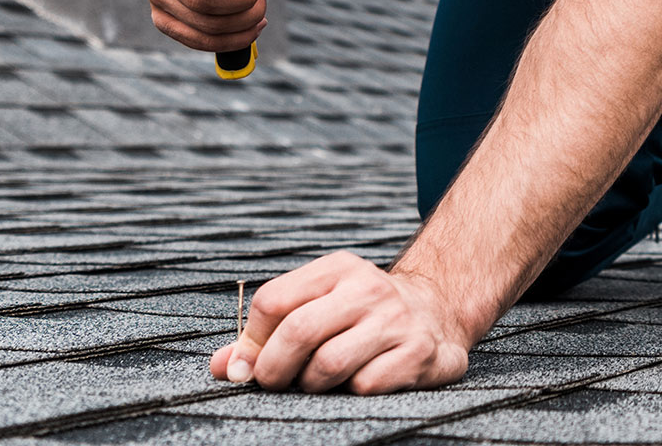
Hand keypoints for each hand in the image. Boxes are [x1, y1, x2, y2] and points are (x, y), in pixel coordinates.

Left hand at [209, 251, 469, 393]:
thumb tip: (222, 367)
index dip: (252, 342)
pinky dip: (351, 392)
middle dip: (274, 370)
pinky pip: (365, 384)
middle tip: (276, 384)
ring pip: (328, 365)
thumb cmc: (363, 315)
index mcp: (338, 269)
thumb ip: (268, 335)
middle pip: (298, 332)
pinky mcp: (419, 352)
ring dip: (312, 385)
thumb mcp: (320, 306)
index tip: (251, 364)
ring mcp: (397, 320)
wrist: (439, 312)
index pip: (273, 301)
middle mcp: (369, 288)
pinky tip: (359, 381)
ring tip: (318, 383)